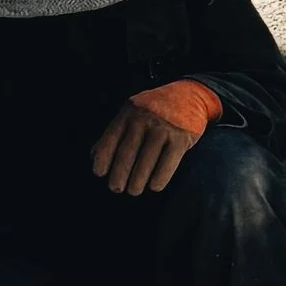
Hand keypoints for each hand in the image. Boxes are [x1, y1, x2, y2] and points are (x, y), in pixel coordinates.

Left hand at [91, 80, 219, 195]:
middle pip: (127, 152)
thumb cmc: (156, 109)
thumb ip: (116, 131)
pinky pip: (168, 162)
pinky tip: (154, 186)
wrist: (190, 94)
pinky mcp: (181, 138)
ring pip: (146, 160)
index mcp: (129, 113)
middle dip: (120, 174)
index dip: (104, 157)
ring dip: (138, 180)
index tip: (99, 173)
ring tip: (133, 191)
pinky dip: (160, 177)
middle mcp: (144, 119)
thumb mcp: (133, 112)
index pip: (111, 138)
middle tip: (116, 188)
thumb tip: (95, 156)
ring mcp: (163, 128)